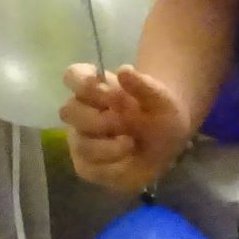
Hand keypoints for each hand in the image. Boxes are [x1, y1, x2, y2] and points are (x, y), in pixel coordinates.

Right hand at [60, 64, 191, 193]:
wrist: (169, 141)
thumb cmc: (159, 112)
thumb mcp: (161, 98)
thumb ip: (143, 85)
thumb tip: (124, 71)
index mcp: (96, 88)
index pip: (73, 76)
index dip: (83, 81)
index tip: (106, 86)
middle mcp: (82, 112)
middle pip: (69, 110)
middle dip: (97, 117)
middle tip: (124, 121)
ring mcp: (81, 138)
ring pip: (79, 142)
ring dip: (106, 145)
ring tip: (131, 143)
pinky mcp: (86, 164)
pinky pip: (87, 167)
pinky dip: (110, 165)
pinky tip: (127, 160)